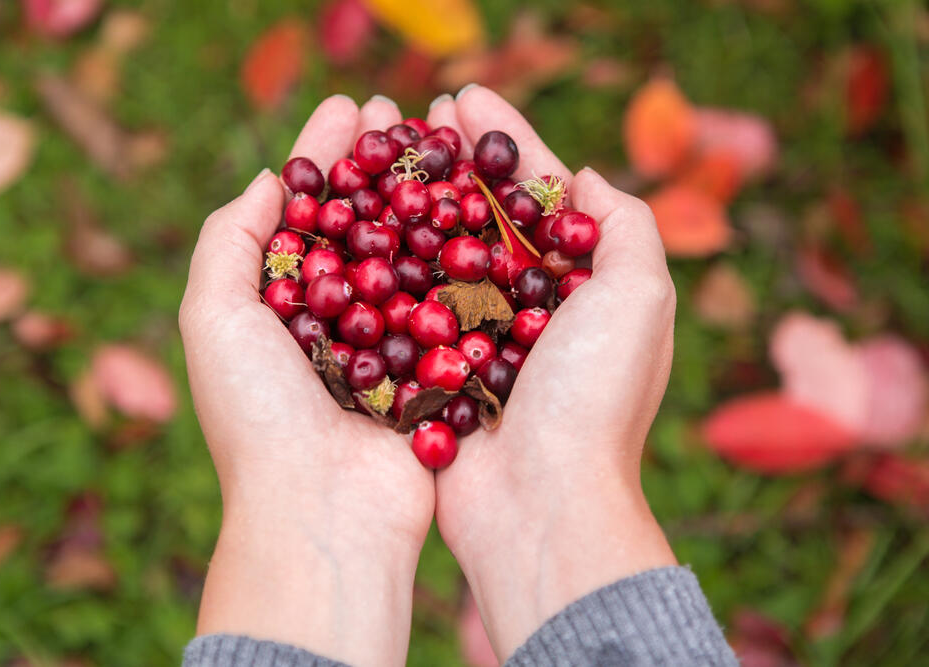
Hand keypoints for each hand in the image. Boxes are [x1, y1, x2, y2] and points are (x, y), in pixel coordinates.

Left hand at [179, 95, 434, 666]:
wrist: (323, 512)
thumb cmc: (258, 416)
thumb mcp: (213, 317)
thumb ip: (228, 240)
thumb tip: (269, 179)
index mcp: (277, 307)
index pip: (303, 212)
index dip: (326, 157)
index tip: (352, 109)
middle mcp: (332, 321)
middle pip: (359, 223)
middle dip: (379, 167)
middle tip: (402, 113)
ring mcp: (386, 345)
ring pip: (408, 253)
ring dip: (423, 198)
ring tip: (441, 145)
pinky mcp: (431, 371)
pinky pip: (447, 302)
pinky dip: (459, 256)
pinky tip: (476, 209)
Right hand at [430, 86, 678, 659]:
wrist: (539, 503)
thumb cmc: (593, 399)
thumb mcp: (639, 298)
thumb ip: (624, 227)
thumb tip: (584, 180)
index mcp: (579, 285)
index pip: (539, 192)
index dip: (503, 140)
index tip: (462, 93)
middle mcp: (527, 307)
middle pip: (483, 215)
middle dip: (451, 161)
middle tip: (414, 112)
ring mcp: (477, 338)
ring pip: (439, 252)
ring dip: (412, 200)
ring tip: (379, 153)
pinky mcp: (434, 369)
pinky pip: (405, 303)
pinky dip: (385, 264)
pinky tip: (357, 225)